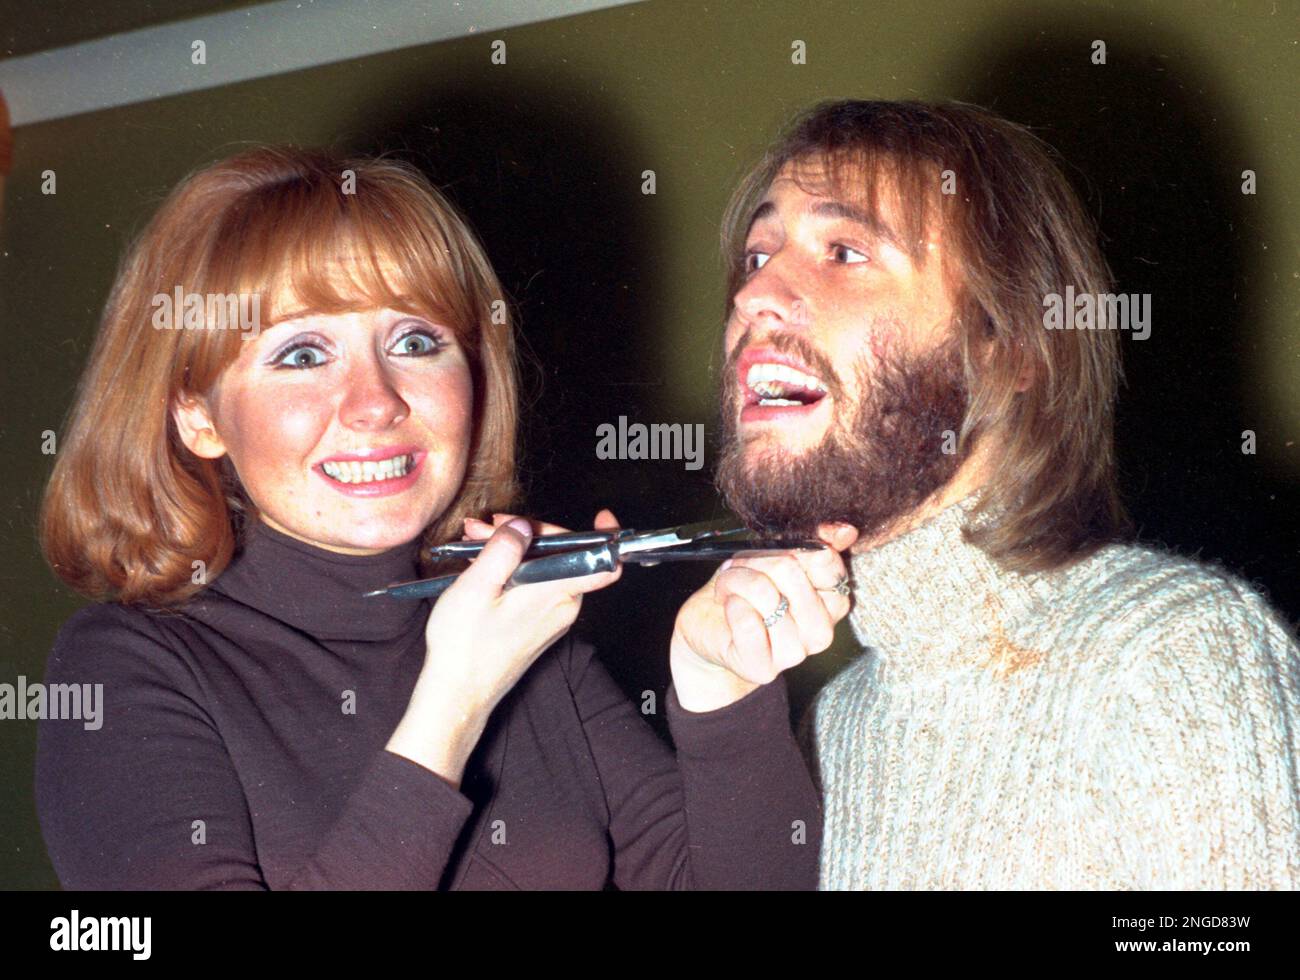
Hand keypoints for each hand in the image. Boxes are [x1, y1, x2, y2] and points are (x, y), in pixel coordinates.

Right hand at [386, 510, 621, 784]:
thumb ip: (505, 550)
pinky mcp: (538, 626)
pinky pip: (536, 586)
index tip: (600, 517)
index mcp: (556, 593)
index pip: (604, 564)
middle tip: (488, 528)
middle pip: (563, 555)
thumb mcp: (478, 586)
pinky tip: (484, 566)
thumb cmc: (464, 646)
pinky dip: (513, 570)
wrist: (457, 692)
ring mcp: (552, 618)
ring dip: (513, 551)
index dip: (606, 538)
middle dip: (525, 534)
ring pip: (545, 569)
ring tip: (475, 544)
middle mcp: (562, 606)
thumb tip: (523, 526)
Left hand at [670, 522, 858, 711]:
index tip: (770, 549)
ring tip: (728, 586)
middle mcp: (820, 632)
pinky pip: (749, 624)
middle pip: (792, 573)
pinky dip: (732, 605)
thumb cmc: (743, 592)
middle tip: (739, 566)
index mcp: (830, 602)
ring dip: (738, 582)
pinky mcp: (763, 668)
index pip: (827, 562)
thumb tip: (845, 530)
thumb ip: (811, 544)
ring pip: (767, 596)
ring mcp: (794, 654)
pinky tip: (729, 606)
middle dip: (756, 560)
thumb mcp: (772, 559)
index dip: (791, 546)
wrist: (707, 629)